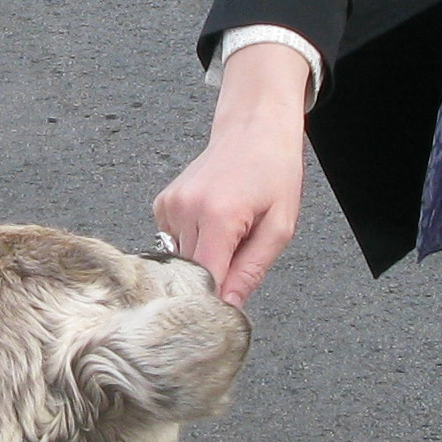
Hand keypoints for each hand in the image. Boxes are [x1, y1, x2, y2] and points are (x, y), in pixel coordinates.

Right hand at [154, 43, 309, 307]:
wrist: (253, 128)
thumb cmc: (274, 173)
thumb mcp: (279, 227)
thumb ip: (251, 271)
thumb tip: (228, 308)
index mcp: (218, 216)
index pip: (205, 281)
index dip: (216, 302)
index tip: (226, 312)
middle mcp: (186, 210)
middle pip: (191, 273)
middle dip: (215, 278)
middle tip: (241, 259)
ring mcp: (169, 206)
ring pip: (181, 261)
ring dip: (205, 259)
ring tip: (230, 232)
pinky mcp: (162, 204)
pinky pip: (173, 242)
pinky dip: (194, 242)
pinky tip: (212, 221)